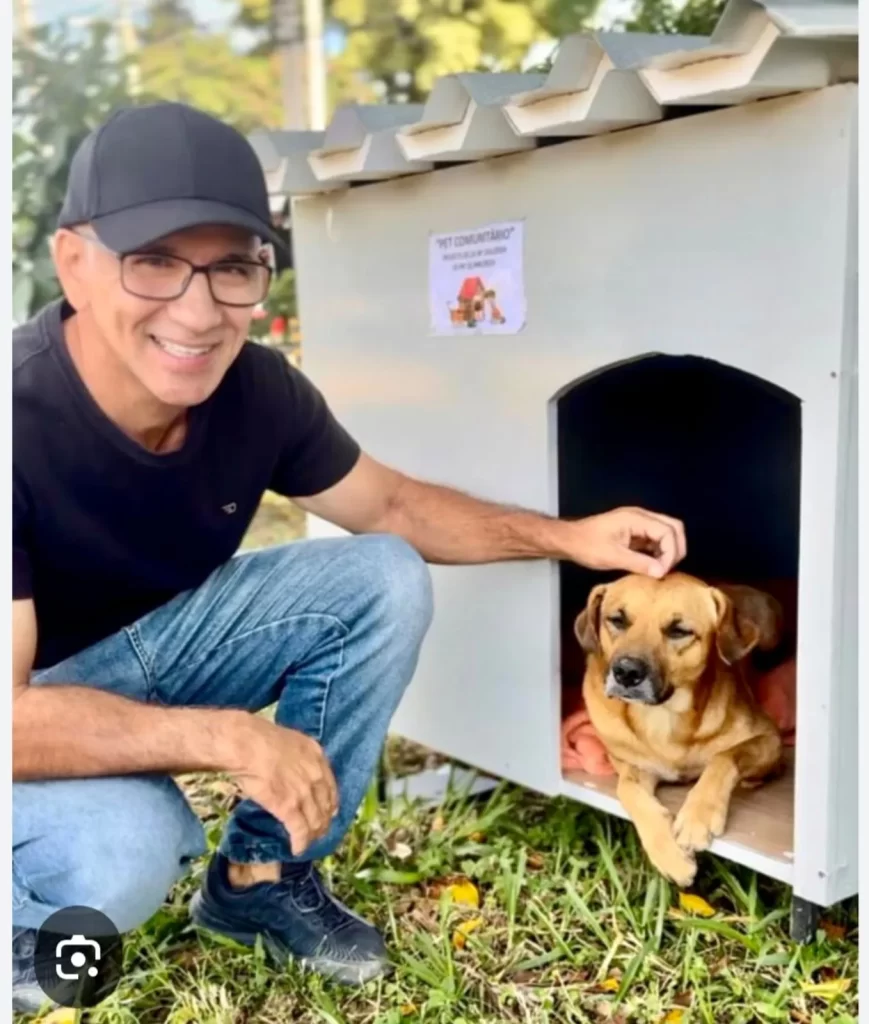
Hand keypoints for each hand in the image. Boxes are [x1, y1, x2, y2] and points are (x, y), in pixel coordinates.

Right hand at [224, 714, 338, 855]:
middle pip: (325, 806)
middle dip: (322, 822)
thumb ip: (297, 758)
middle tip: (317, 833)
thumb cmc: (257, 739)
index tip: (328, 813)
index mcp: (316, 756)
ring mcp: (304, 792)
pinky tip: (297, 849)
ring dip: (312, 835)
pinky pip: (300, 830)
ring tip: (307, 843)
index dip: (330, 803)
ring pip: (315, 821)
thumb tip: (291, 770)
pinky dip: (300, 843)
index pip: (330, 786)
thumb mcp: (288, 742)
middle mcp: (316, 775)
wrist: (246, 744)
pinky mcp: (290, 807)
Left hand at [566, 507, 686, 577]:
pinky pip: (655, 539)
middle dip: (676, 549)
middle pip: (674, 527)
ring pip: (667, 533)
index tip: (663, 571)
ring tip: (661, 570)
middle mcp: (641, 517)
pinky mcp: (635, 532)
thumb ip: (639, 563)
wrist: (569, 540)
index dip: (671, 552)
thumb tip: (661, 572)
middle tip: (667, 570)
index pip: (668, 531)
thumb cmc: (586, 546)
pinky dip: (659, 552)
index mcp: (636, 518)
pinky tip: (653, 566)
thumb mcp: (612, 557)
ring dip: (668, 551)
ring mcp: (638, 523)